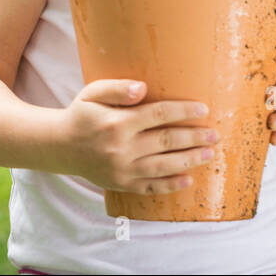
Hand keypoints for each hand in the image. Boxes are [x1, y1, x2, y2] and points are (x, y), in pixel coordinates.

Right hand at [59, 79, 218, 194]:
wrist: (60, 146)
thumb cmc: (82, 114)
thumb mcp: (94, 92)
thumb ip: (118, 88)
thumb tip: (143, 89)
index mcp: (117, 123)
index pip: (159, 114)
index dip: (183, 112)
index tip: (203, 109)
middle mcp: (121, 148)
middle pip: (166, 142)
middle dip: (194, 138)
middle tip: (214, 134)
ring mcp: (122, 170)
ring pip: (163, 166)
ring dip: (190, 161)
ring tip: (209, 154)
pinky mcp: (121, 184)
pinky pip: (150, 187)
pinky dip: (170, 185)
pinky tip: (188, 179)